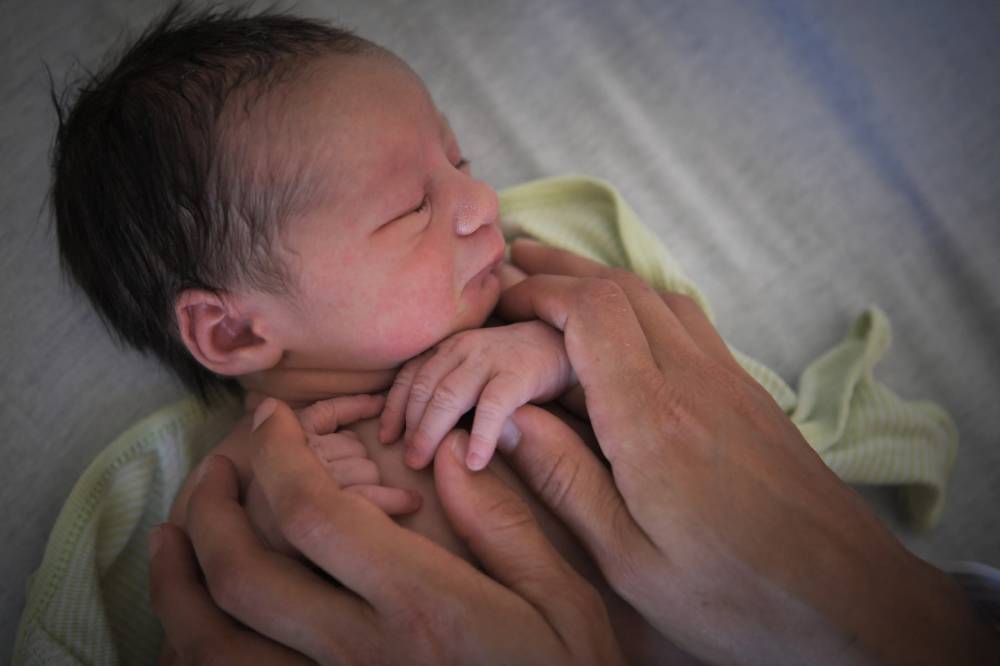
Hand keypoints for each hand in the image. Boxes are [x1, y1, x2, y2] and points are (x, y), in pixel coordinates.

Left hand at [150, 398, 624, 664]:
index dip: (278, 455)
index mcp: (422, 606)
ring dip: (178, 581)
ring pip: (216, 644)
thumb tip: (448, 460)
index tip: (270, 419)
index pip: (315, 515)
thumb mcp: (563, 603)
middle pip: (245, 573)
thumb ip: (504, 527)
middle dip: (213, 505)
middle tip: (217, 465)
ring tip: (173, 535)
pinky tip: (194, 620)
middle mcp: (361, 655)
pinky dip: (196, 646)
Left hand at [378, 320, 574, 470]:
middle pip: (424, 390)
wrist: (561, 343)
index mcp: (448, 348)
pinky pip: (492, 407)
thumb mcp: (473, 369)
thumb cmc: (511, 364)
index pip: (410, 377)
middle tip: (407, 460)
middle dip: (410, 427)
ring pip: (448, 397)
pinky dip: (480, 436)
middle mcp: (462, 348)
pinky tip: (475, 462)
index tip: (386, 437)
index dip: (394, 408)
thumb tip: (416, 432)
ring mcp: (488, 359)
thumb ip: (448, 387)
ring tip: (424, 463)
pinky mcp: (517, 373)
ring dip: (431, 433)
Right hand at [494, 239, 999, 665]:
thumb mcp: (628, 558)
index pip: (592, 312)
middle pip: (622, 288)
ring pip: (659, 297)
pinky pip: (691, 320)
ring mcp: (728, 379)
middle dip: (562, 269)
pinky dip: (645, 302)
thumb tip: (508, 418)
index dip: (541, 292)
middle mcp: (692, 380)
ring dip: (603, 280)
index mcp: (652, 420)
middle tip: (515, 266)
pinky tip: (629, 321)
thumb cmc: (733, 593)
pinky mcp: (748, 392)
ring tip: (560, 279)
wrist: (847, 597)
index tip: (503, 300)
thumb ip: (566, 480)